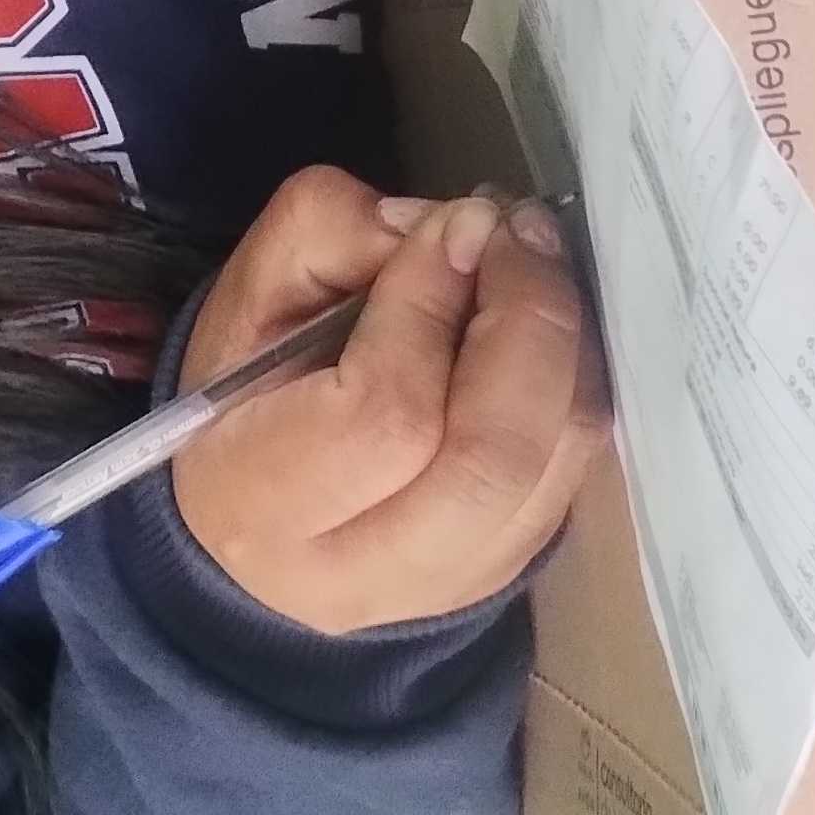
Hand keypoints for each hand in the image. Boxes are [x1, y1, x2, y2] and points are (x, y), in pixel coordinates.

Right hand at [170, 168, 607, 633]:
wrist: (244, 517)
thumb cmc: (238, 393)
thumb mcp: (247, 291)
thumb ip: (334, 233)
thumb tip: (454, 231)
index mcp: (256, 500)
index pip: (384, 416)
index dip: (430, 308)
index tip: (452, 225)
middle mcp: (356, 572)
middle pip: (492, 459)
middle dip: (526, 321)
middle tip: (515, 235)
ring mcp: (443, 588)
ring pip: (553, 468)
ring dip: (564, 347)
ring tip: (531, 266)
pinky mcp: (503, 574)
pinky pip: (576, 475)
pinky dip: (574, 385)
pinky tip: (540, 332)